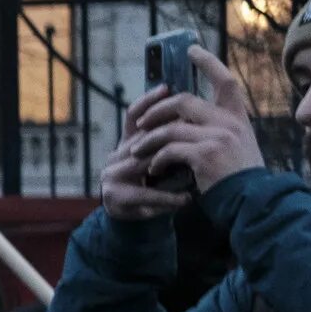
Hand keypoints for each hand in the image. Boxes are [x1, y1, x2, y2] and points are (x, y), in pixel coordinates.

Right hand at [100, 84, 192, 218]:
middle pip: (141, 137)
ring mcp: (112, 175)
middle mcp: (117, 155)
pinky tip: (187, 199)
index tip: (166, 87)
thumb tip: (196, 113)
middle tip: (196, 130)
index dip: (147, 101)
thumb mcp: (161, 160)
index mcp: (129, 144)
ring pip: (144, 164)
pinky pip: (146, 195)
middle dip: (168, 133)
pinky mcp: (116, 196)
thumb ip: (170, 140)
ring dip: (172, 166)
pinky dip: (168, 198)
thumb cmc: (154, 188)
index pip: (133, 116)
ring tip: (197, 166)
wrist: (134, 224)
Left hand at [130, 50, 265, 196]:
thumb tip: (186, 120)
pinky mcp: (205, 153)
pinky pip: (169, 149)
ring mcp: (218, 136)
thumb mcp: (238, 147)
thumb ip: (219, 130)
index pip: (226, 81)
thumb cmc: (241, 179)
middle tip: (142, 123)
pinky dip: (156, 159)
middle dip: (157, 111)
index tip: (191, 50)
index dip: (208, 62)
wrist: (253, 201)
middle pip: (184, 101)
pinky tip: (154, 169)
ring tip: (137, 151)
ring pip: (170, 127)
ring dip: (149, 140)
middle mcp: (230, 123)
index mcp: (238, 118)